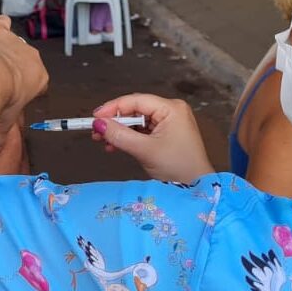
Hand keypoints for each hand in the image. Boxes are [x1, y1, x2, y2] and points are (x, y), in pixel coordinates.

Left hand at [0, 17, 48, 159]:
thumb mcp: (0, 127)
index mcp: (40, 80)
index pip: (39, 84)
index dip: (25, 90)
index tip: (13, 96)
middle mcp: (33, 59)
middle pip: (27, 64)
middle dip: (15, 72)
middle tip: (0, 83)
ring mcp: (17, 43)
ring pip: (15, 45)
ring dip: (6, 52)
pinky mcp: (0, 32)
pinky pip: (3, 24)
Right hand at [91, 94, 213, 182]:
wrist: (196, 189)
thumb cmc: (177, 167)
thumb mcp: (145, 150)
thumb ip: (120, 135)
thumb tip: (98, 123)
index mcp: (171, 108)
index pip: (136, 101)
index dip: (113, 108)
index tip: (94, 117)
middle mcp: (171, 111)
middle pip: (136, 110)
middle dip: (115, 121)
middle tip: (96, 131)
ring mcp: (170, 122)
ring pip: (137, 121)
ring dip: (120, 131)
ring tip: (103, 141)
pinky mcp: (166, 134)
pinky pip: (143, 131)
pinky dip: (129, 138)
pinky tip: (115, 146)